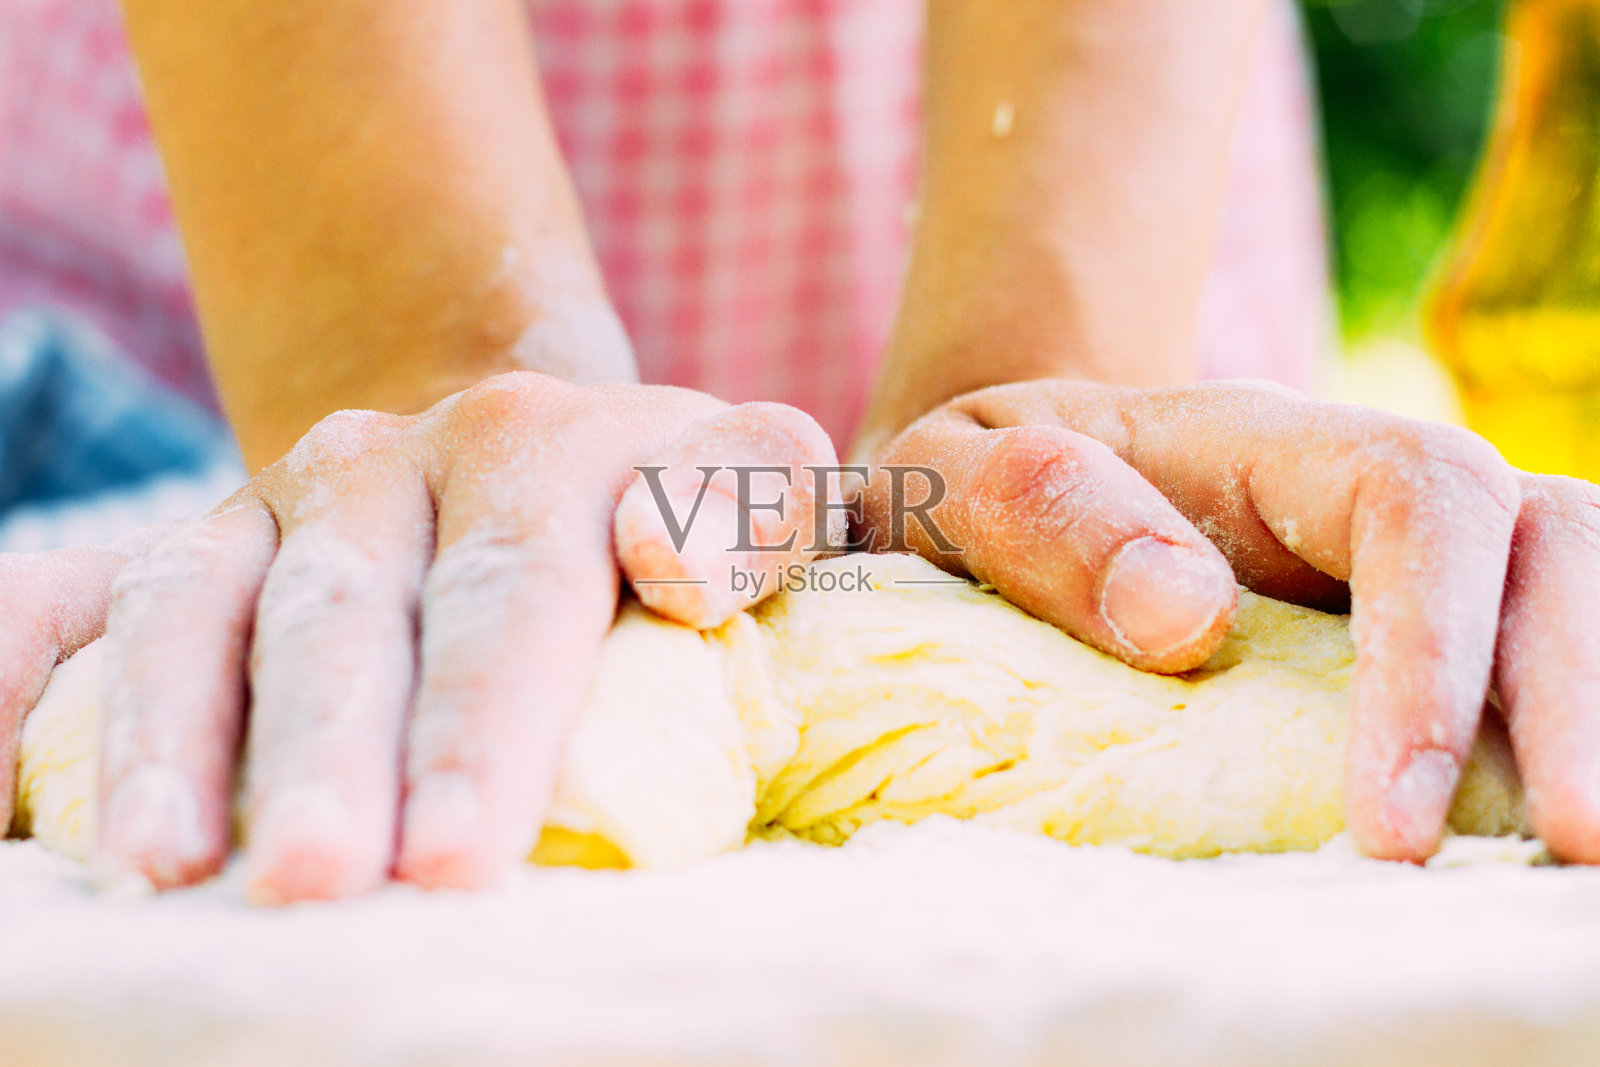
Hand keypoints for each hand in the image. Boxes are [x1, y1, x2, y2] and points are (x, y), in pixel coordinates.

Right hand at [2, 372, 835, 900]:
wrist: (527, 446)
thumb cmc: (662, 504)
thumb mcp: (747, 479)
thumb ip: (757, 505)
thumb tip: (679, 570)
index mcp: (542, 445)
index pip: (516, 589)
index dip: (485, 724)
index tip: (459, 854)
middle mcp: (395, 460)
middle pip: (353, 612)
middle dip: (328, 755)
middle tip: (318, 883)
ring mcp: (282, 501)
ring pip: (210, 606)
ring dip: (179, 736)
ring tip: (165, 862)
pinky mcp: (204, 544)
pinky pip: (98, 600)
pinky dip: (41, 679)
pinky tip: (18, 787)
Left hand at [857, 379, 1599, 863]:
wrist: (995, 480)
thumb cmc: (971, 487)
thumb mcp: (945, 478)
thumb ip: (1034, 516)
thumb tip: (1187, 619)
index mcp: (1256, 440)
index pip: (1413, 496)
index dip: (1433, 646)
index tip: (1391, 821)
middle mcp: (1356, 487)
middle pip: (1542, 545)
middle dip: (1572, 698)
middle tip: (1576, 853)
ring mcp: (1396, 561)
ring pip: (1565, 596)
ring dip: (1584, 717)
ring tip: (1571, 859)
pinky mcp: (1405, 634)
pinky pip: (1514, 664)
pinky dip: (1539, 730)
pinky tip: (1520, 829)